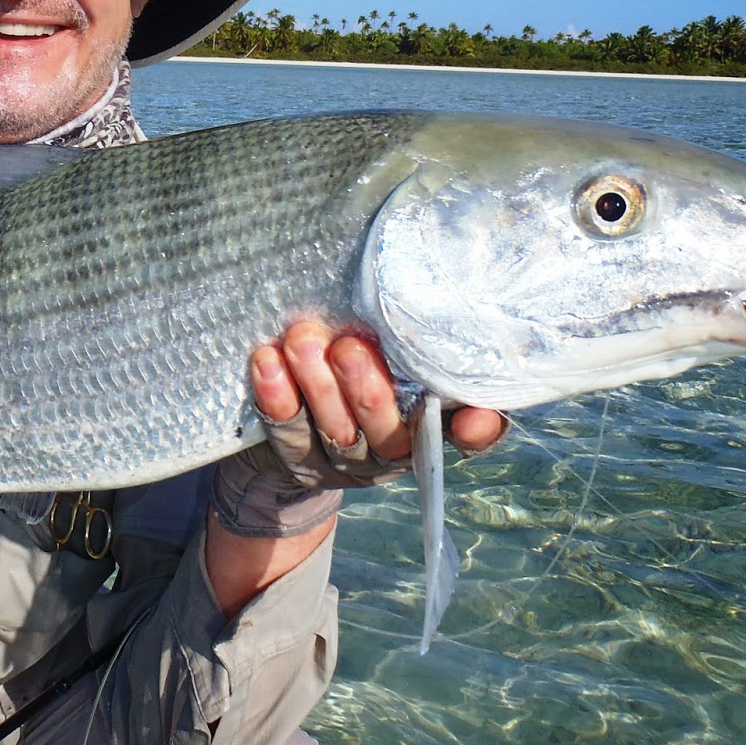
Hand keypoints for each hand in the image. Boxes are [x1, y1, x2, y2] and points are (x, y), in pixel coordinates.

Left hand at [249, 319, 510, 477]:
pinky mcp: (297, 460)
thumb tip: (437, 283)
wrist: (295, 422)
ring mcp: (343, 461)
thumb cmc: (360, 361)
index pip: (470, 431)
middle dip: (369, 392)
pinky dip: (276, 396)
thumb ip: (414, 330)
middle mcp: (393, 449)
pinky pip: (287, 432)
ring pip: (335, 432)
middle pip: (389, 434)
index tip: (472, 419)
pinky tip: (268, 361)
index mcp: (430, 422)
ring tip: (302, 340)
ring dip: (318, 385)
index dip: (477, 430)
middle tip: (350, 347)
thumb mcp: (393, 348)